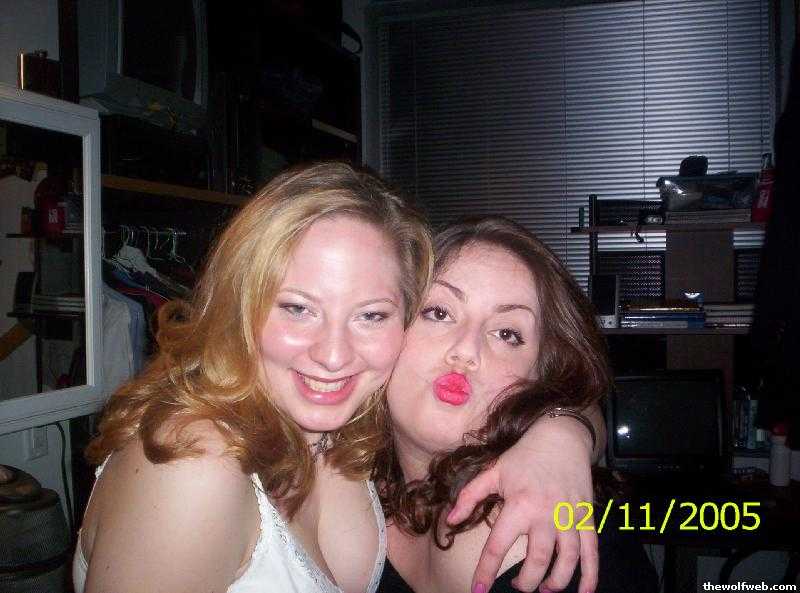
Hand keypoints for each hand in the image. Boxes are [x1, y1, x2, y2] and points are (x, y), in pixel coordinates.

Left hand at [448, 416, 596, 592]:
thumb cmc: (523, 456)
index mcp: (519, 505)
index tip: (478, 591)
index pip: (498, 546)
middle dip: (526, 582)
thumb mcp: (493, 471)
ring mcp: (569, 518)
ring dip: (555, 582)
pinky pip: (592, 552)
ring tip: (544, 589)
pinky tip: (584, 592)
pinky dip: (590, 576)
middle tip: (517, 585)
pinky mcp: (587, 518)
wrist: (561, 437)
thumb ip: (470, 496)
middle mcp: (545, 515)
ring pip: (566, 561)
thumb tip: (451, 520)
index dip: (486, 572)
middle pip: (537, 561)